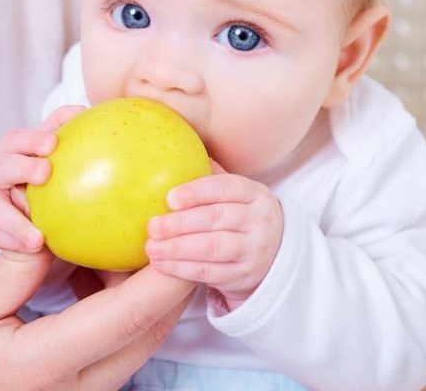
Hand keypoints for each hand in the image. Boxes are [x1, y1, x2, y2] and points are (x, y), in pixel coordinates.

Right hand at [0, 106, 83, 252]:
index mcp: (9, 151)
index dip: (32, 139)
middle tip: (46, 173)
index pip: (17, 139)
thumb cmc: (42, 184)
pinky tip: (35, 246)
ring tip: (37, 236)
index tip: (52, 144)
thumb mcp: (51, 158)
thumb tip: (82, 110)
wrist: (30, 228)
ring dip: (16, 220)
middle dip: (22, 167)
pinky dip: (16, 241)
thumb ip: (61, 133)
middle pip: (2, 166)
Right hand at [0, 249, 195, 390]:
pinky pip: (110, 349)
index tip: (182, 231)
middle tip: (169, 227)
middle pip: (147, 333)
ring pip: (134, 342)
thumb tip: (63, 230)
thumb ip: (20, 268)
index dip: (166, 273)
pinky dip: (117, 310)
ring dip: (144, 294)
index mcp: (44, 364)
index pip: (128, 316)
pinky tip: (96, 272)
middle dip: (170, 281)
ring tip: (134, 240)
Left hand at [144, 167, 283, 311]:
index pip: (226, 188)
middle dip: (180, 223)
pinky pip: (210, 272)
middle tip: (152, 226)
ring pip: (213, 248)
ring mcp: (254, 250)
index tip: (169, 198)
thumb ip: (210, 177)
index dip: (197, 192)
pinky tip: (161, 263)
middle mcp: (260, 221)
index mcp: (255, 193)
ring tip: (151, 248)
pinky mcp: (244, 276)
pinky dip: (182, 269)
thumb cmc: (239, 215)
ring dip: (178, 249)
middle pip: (216, 219)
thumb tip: (177, 149)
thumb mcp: (235, 194)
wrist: (273, 254)